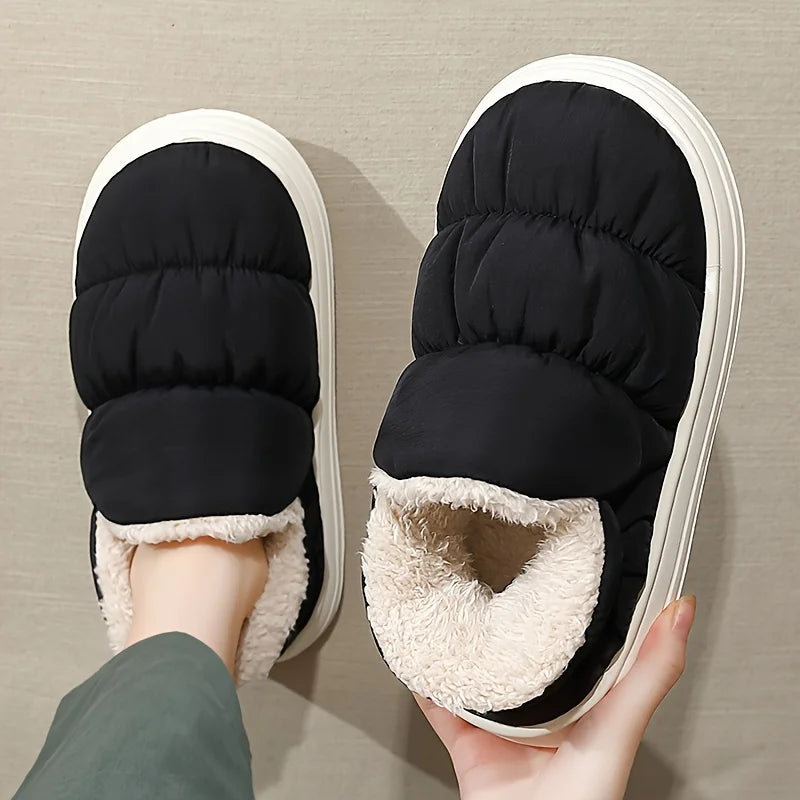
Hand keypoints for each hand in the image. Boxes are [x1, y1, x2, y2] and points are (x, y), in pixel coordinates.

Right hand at [417, 595, 695, 799]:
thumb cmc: (588, 797)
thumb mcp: (622, 723)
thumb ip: (651, 672)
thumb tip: (682, 612)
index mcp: (583, 697)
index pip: (575, 639)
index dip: (566, 603)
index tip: (557, 565)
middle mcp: (542, 706)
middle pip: (519, 652)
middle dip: (505, 618)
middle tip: (490, 572)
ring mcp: (503, 723)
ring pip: (478, 671)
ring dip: (464, 644)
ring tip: (452, 605)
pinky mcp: (468, 740)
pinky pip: (441, 703)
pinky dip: (428, 679)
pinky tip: (422, 654)